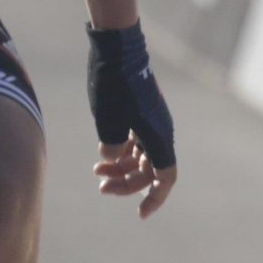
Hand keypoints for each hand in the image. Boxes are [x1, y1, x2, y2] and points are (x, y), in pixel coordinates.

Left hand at [87, 23, 176, 217]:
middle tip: (101, 187)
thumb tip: (111, 158)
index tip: (140, 213)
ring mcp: (150, 121)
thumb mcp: (108, 123)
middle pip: (148, 170)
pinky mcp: (140, 111)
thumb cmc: (113, 86)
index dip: (155, 198)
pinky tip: (102, 152)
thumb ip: (112, 149)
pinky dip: (121, 150)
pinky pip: (135, 141)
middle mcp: (159, 131)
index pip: (165, 178)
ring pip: (140, 156)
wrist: (117, 49)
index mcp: (158, 137)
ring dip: (121, 167)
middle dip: (126, 183)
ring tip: (97, 170)